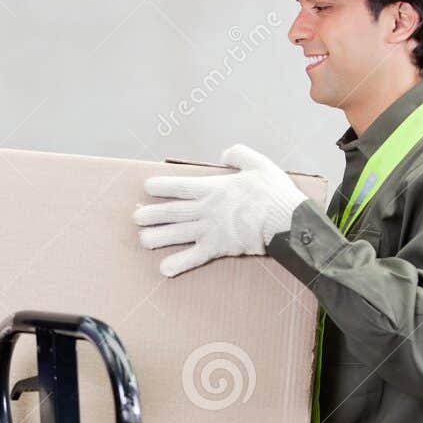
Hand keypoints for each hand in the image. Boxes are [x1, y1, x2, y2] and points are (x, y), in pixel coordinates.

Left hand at [134, 145, 302, 276]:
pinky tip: (164, 269)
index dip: (162, 186)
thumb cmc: (274, 193)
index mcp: (214, 188)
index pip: (181, 186)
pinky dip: (179, 263)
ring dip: (158, 237)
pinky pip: (194, 257)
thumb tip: (223, 153)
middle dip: (152, 214)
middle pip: (173, 212)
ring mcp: (210, 230)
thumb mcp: (259, 164)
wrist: (286, 222)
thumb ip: (239, 154)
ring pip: (178, 234)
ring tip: (143, 240)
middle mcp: (207, 209)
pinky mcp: (218, 248)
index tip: (147, 187)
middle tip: (136, 217)